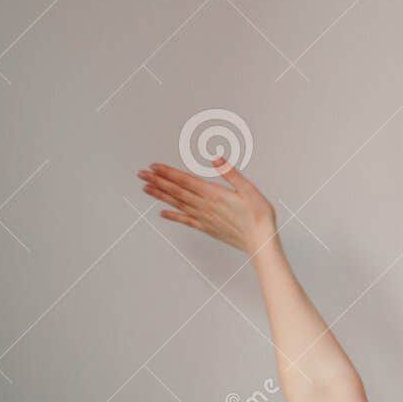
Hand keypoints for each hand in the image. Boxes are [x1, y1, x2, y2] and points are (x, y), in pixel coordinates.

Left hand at [138, 156, 278, 253]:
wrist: (260, 242)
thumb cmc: (259, 217)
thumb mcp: (250, 190)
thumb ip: (231, 174)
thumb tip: (217, 159)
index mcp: (214, 194)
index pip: (185, 181)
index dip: (168, 173)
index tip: (154, 167)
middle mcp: (205, 206)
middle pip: (177, 191)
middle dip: (158, 181)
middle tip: (142, 174)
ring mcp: (204, 218)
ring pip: (177, 204)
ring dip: (161, 196)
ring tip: (146, 189)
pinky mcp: (207, 228)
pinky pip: (186, 221)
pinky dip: (173, 217)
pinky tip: (162, 214)